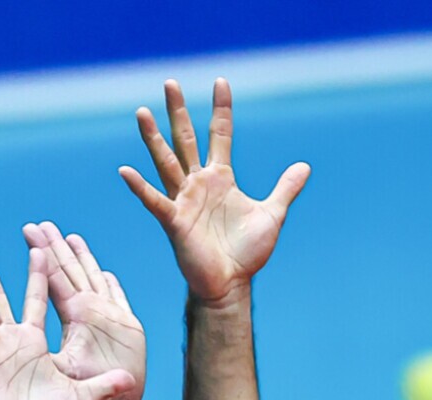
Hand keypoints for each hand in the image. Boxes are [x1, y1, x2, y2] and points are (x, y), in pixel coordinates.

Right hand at [120, 78, 309, 305]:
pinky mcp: (174, 221)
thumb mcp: (272, 215)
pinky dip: (140, 186)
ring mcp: (183, 200)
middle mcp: (198, 183)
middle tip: (170, 82)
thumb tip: (305, 166)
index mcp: (220, 178)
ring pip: (166, 162)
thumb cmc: (246, 253)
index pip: (219, 134)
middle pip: (185, 139)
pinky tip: (126, 170)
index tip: (220, 82)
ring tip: (142, 112)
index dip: (221, 109)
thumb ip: (285, 189)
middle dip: (179, 111)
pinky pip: (154, 200)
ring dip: (153, 138)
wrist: (231, 284)